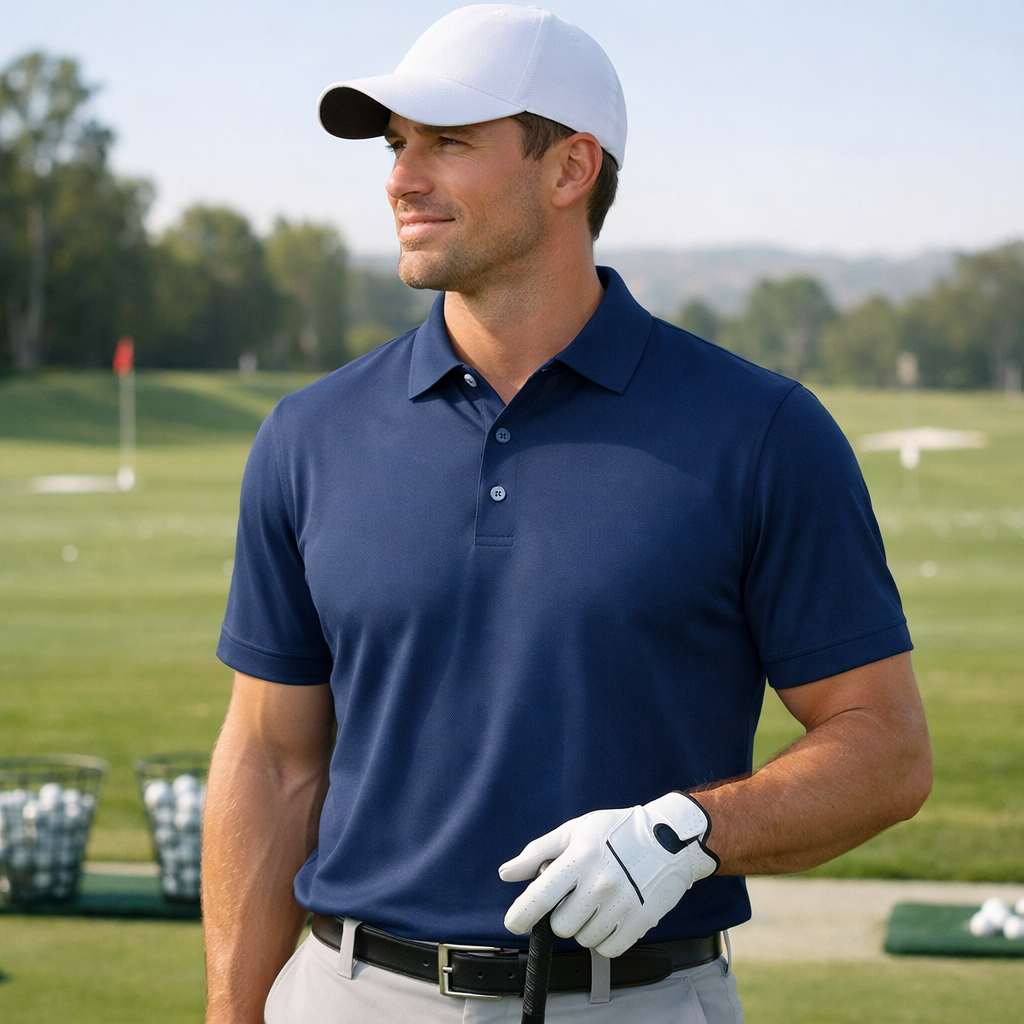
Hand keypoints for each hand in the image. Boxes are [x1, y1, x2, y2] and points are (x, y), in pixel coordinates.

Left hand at [499, 792, 718, 956]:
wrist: (670, 838)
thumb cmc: (617, 831)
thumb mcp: (575, 831)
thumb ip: (538, 852)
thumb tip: (507, 874)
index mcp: (580, 857)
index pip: (541, 896)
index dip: (522, 914)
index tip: (514, 923)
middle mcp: (600, 883)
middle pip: (561, 926)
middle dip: (562, 915)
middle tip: (576, 897)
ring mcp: (622, 905)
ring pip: (584, 938)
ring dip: (585, 926)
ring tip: (599, 901)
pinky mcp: (641, 922)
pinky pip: (608, 949)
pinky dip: (605, 939)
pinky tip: (611, 916)